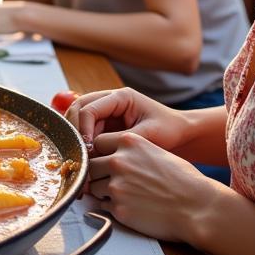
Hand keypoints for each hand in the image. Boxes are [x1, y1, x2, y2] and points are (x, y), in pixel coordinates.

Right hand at [67, 87, 187, 151]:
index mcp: (120, 97)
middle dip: (74, 128)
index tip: (87, 148)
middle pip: (78, 108)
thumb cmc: (170, 130)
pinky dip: (84, 142)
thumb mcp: (148, 134)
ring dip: (77, 135)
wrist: (181, 134)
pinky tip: (88, 157)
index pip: (89, 108)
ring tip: (82, 155)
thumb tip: (96, 149)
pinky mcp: (106, 124)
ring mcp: (106, 111)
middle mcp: (109, 100)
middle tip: (77, 150)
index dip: (83, 128)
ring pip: (79, 118)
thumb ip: (122, 139)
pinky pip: (88, 130)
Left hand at [88, 131, 221, 243]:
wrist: (198, 207)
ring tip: (125, 195)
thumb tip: (109, 155)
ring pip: (94, 187)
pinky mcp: (119, 209)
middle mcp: (118, 161)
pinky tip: (130, 207)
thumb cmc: (183, 179)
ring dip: (103, 191)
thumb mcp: (155, 151)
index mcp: (128, 142)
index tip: (106, 161)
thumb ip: (130, 151)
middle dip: (98, 174)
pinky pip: (103, 206)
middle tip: (113, 181)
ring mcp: (116, 186)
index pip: (97, 143)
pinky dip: (112, 207)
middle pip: (91, 165)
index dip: (100, 154)